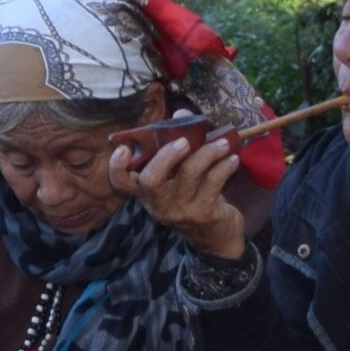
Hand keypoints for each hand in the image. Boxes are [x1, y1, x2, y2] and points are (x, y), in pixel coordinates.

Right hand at [109, 123, 245, 260]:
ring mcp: (180, 210)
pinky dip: (225, 166)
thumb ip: (178, 144)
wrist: (215, 236)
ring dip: (208, 152)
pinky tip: (232, 159)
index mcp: (146, 193)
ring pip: (189, 173)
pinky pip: (214, 182)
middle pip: (151, 179)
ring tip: (222, 144)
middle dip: (167, 155)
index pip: (121, 183)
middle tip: (184, 141)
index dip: (117, 166)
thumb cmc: (193, 197)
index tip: (125, 148)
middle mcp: (158, 203)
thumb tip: (182, 114)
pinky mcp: (203, 213)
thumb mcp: (180, 176)